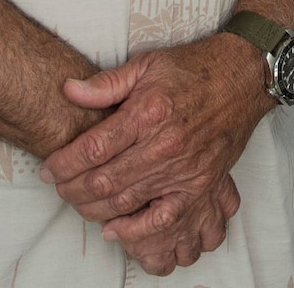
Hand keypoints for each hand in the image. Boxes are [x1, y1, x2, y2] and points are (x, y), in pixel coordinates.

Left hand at [41, 36, 269, 263]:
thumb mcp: (147, 64)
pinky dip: (136, 230)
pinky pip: (164, 218)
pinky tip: (114, 229)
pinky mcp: (201, 184)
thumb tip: (69, 91)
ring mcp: (184, 168)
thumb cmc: (196, 68)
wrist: (244, 77)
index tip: (48, 168)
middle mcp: (165, 144)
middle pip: (104, 179)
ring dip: (94, 208)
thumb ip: (106, 84)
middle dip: (71, 189)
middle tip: (58, 187)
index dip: (63, 162)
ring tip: (77, 202)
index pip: (93, 147)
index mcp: (148, 112)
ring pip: (126, 201)